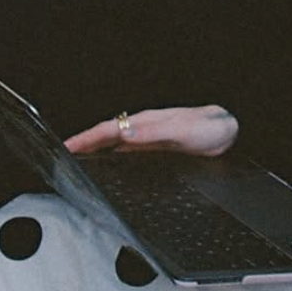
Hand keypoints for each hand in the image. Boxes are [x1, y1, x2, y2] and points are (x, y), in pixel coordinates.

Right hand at [65, 104, 238, 157]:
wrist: (230, 130)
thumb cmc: (210, 127)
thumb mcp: (182, 130)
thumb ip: (153, 133)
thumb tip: (124, 134)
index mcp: (146, 121)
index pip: (108, 130)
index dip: (86, 139)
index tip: (67, 146)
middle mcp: (144, 130)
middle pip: (107, 138)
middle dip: (84, 146)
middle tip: (62, 156)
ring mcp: (150, 140)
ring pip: (116, 147)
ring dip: (96, 153)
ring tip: (78, 164)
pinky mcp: (158, 151)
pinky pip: (129, 156)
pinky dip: (114, 160)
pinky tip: (110, 169)